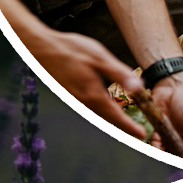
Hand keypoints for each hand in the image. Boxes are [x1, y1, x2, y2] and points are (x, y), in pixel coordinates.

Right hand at [28, 28, 145, 140]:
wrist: (41, 48)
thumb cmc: (70, 50)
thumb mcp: (100, 58)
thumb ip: (119, 74)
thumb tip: (138, 88)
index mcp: (93, 93)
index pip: (116, 115)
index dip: (130, 127)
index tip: (142, 135)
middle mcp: (84, 100)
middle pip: (107, 119)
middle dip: (123, 128)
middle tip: (137, 134)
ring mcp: (76, 98)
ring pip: (98, 114)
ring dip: (113, 121)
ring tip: (126, 125)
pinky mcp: (71, 93)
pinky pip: (90, 107)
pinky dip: (102, 112)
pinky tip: (107, 108)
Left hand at [152, 70, 182, 163]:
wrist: (170, 85)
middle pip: (179, 156)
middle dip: (175, 163)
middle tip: (172, 171)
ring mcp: (170, 135)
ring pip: (167, 152)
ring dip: (164, 156)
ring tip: (163, 159)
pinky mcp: (157, 130)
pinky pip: (155, 143)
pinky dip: (155, 146)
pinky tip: (156, 148)